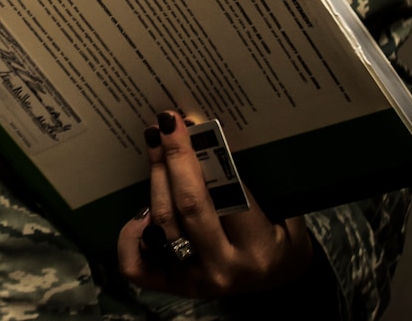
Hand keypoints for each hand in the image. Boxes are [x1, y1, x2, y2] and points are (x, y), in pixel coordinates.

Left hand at [117, 111, 314, 296]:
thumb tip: (205, 135)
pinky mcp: (172, 287)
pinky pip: (137, 265)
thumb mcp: (282, 210)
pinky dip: (129, 237)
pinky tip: (139, 211)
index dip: (202, 155)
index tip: (188, 123)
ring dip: (155, 180)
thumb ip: (249, 182)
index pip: (224, 195)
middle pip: (187, 206)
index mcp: (256, 249)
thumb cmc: (280, 236)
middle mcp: (222, 269)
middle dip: (174, 159)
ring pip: (162, 224)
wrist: (279, 279)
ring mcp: (193, 281)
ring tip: (155, 147)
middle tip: (165, 124)